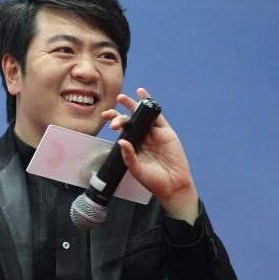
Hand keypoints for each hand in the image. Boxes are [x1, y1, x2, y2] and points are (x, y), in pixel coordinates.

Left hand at [100, 87, 198, 223]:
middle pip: (130, 121)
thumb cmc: (153, 180)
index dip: (114, 122)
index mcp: (133, 146)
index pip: (122, 130)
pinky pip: (157, 115)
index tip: (105, 118)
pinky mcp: (165, 131)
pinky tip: (143, 95)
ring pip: (142, 115)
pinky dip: (150, 103)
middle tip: (111, 112)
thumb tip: (120, 141)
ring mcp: (154, 134)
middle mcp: (142, 138)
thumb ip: (128, 155)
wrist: (172, 185)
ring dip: (133, 105)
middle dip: (120, 114)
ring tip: (122, 98)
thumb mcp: (136, 169)